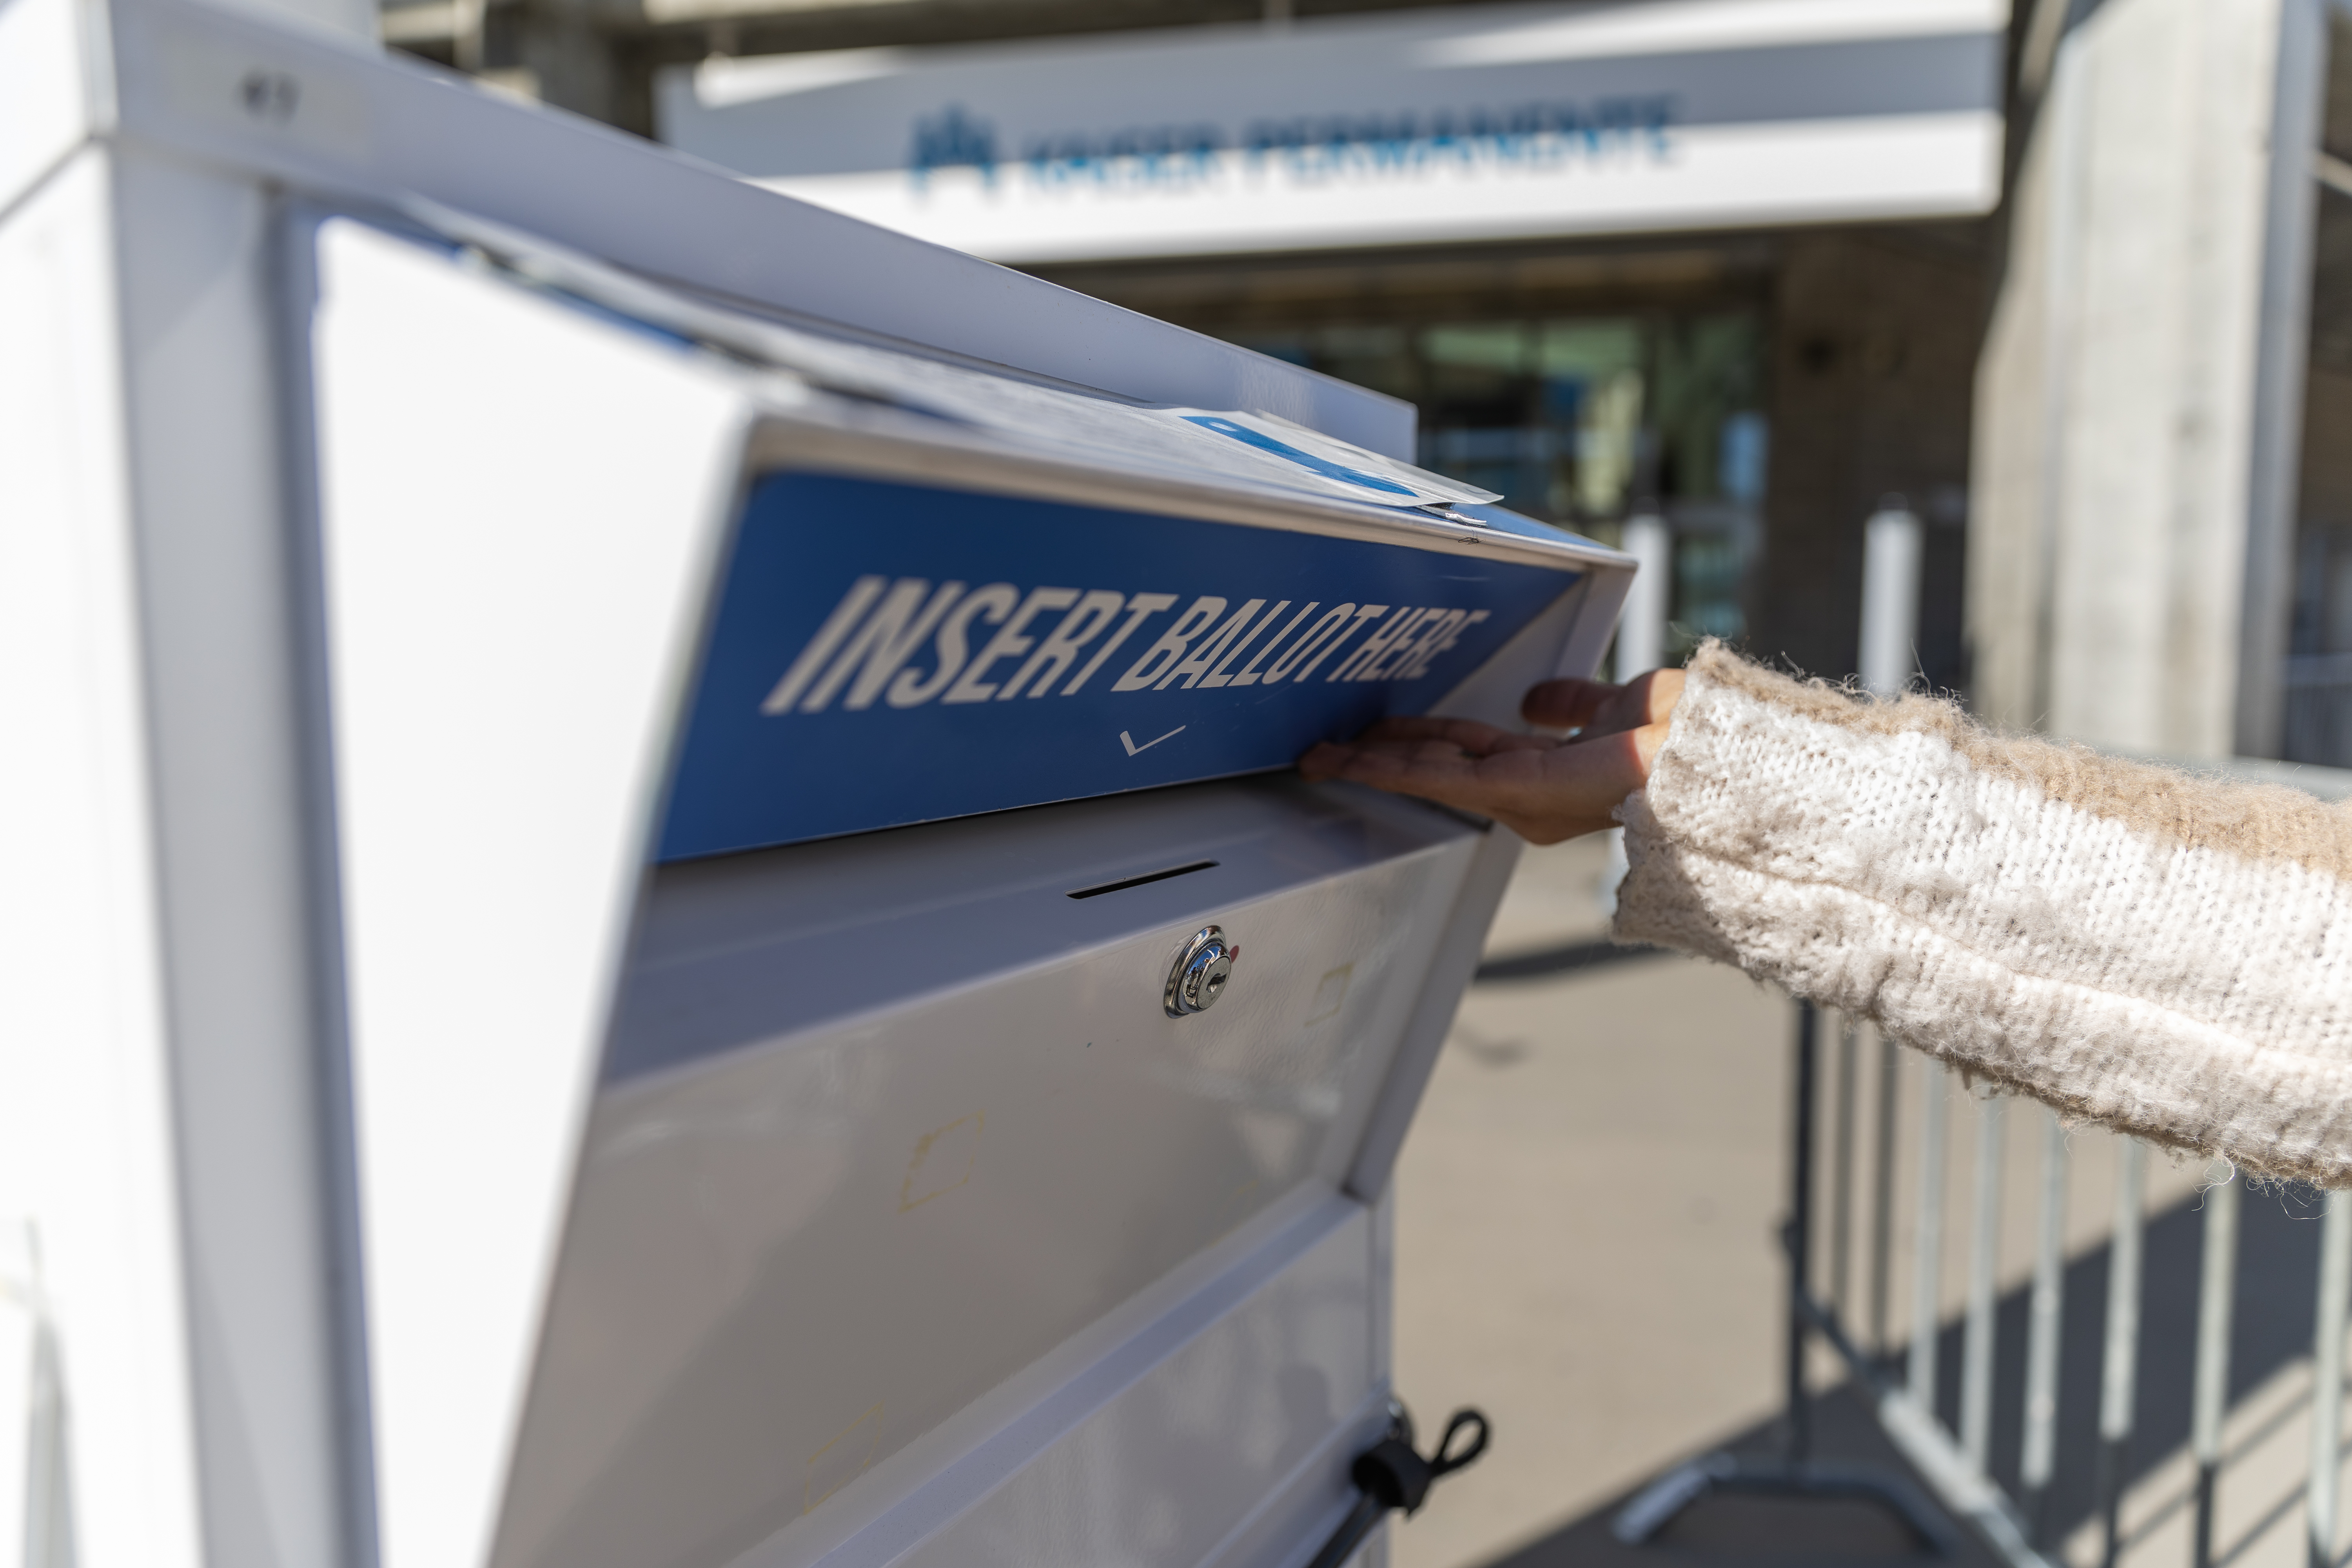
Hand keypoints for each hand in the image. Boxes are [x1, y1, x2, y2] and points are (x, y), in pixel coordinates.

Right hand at [1296, 669, 1685, 843]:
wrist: (1715, 752)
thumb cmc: (1685, 736)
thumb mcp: (1617, 707)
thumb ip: (1573, 704)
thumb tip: (1538, 700)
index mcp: (1548, 778)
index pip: (1467, 756)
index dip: (1420, 742)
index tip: (1380, 734)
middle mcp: (1528, 797)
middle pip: (1438, 768)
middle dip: (1378, 758)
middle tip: (1325, 749)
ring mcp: (1520, 798)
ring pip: (1429, 776)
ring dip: (1371, 766)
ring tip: (1320, 756)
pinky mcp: (1517, 791)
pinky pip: (1442, 778)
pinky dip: (1393, 768)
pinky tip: (1356, 760)